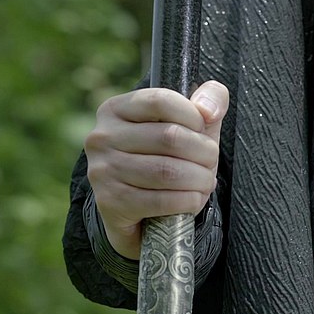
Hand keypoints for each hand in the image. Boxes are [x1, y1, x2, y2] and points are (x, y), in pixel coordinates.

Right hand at [84, 80, 229, 259]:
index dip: (193, 116)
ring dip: (199, 179)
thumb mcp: (185, 125)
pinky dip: (189, 201)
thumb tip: (209, 110)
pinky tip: (194, 199)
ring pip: (167, 171)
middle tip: (210, 162)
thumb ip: (207, 101)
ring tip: (206, 181)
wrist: (134, 212)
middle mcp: (102, 137)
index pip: (160, 101)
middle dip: (203, 152)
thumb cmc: (164, 159)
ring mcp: (103, 170)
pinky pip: (161, 200)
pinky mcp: (110, 202)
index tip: (202, 131)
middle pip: (168, 137)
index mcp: (115, 109)